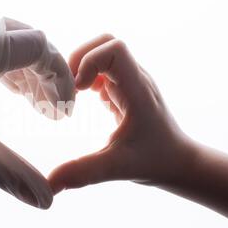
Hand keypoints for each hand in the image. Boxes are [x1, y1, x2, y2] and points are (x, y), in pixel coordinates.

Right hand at [49, 34, 193, 192]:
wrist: (177, 161)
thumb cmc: (155, 161)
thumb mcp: (118, 167)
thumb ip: (84, 173)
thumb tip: (50, 185)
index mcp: (137, 90)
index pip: (114, 50)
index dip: (89, 61)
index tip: (77, 90)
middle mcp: (135, 79)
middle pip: (104, 43)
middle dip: (79, 58)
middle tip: (66, 87)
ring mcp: (130, 82)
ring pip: (101, 53)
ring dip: (80, 67)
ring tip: (68, 94)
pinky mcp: (124, 89)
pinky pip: (101, 69)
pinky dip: (85, 77)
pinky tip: (79, 100)